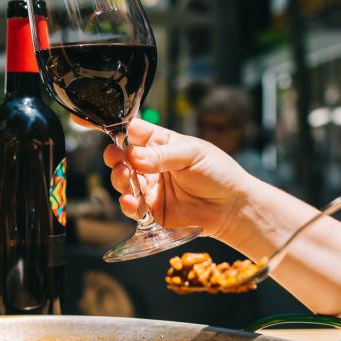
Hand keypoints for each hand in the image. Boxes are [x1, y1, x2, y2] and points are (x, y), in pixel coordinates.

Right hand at [101, 119, 253, 242]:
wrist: (232, 207)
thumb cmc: (217, 173)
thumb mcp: (192, 154)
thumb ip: (161, 155)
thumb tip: (132, 155)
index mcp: (161, 144)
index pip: (133, 132)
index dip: (118, 131)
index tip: (108, 132)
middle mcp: (151, 165)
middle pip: (122, 158)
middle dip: (115, 158)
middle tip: (117, 160)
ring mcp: (151, 188)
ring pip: (124, 182)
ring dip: (120, 180)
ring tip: (125, 178)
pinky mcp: (152, 210)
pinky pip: (133, 207)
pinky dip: (128, 204)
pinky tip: (131, 201)